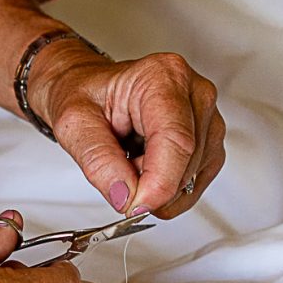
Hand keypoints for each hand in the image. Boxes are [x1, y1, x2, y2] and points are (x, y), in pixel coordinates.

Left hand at [30, 38, 225, 217]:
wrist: (91, 90)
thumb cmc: (86, 96)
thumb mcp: (73, 124)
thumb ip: (98, 161)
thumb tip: (125, 196)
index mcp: (162, 77)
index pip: (176, 140)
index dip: (159, 183)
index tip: (134, 206)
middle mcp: (194, 93)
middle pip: (188, 162)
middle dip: (150, 184)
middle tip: (118, 173)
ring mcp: (207, 117)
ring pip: (193, 177)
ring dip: (157, 185)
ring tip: (130, 159)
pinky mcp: (209, 141)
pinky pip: (195, 182)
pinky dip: (167, 187)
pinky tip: (146, 166)